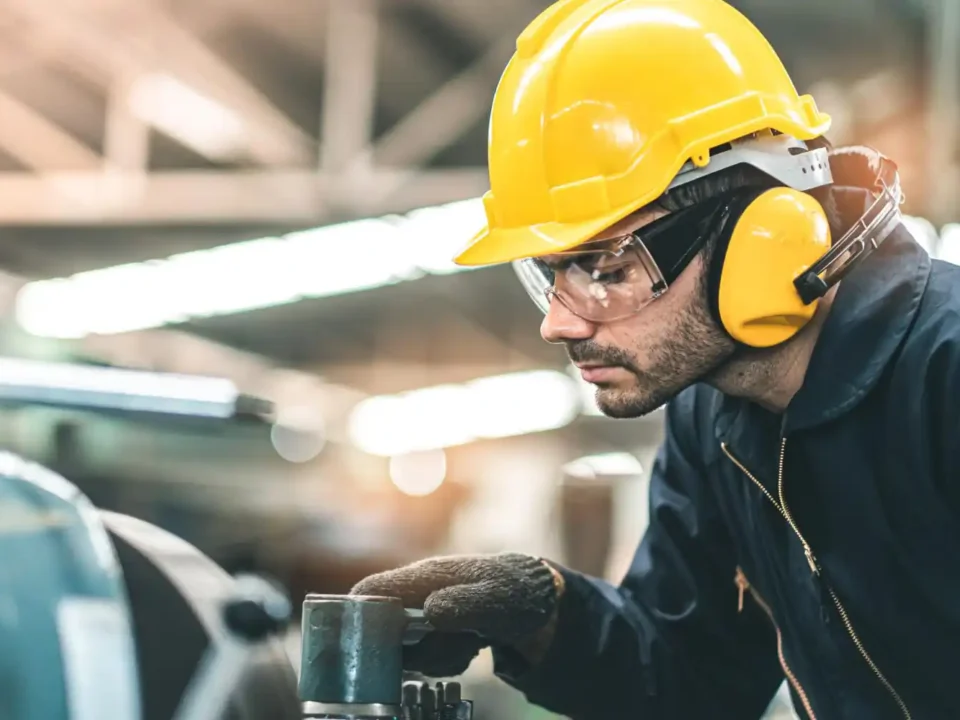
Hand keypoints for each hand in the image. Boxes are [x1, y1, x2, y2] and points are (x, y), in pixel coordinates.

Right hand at [351, 553, 563, 677]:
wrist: (533, 599)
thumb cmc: (514, 590)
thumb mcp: (496, 598)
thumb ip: (464, 603)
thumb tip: (429, 610)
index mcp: (424, 577)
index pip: (372, 590)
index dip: (359, 616)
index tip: (374, 645)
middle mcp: (417, 596)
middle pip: (384, 631)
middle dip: (411, 651)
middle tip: (450, 647)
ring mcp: (424, 615)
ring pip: (408, 651)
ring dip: (437, 657)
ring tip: (470, 643)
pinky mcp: (435, 633)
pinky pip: (427, 659)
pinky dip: (447, 661)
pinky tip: (470, 649)